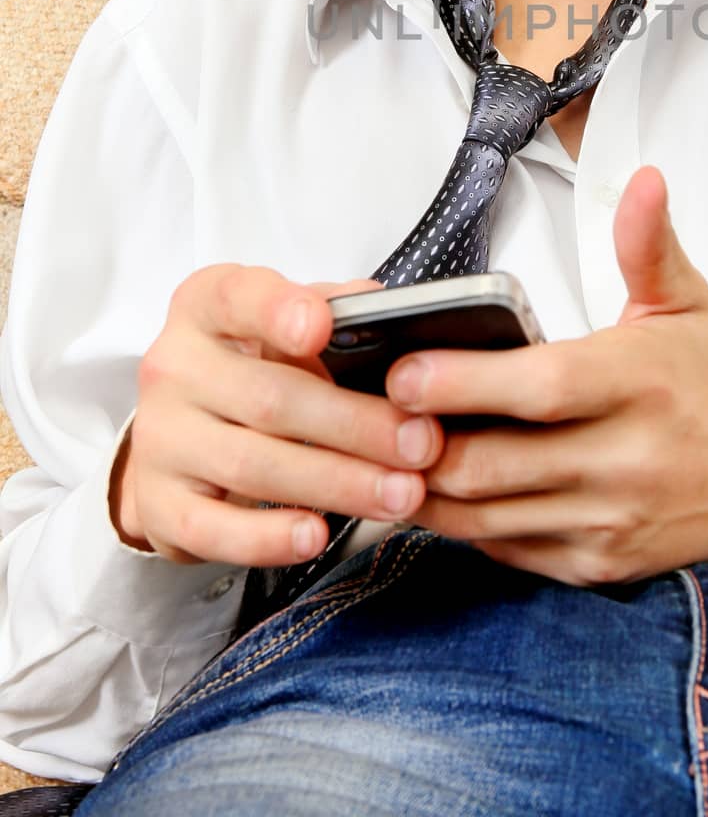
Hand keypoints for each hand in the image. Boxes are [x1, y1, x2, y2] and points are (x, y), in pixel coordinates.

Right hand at [114, 264, 445, 566]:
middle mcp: (174, 368)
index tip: (322, 328)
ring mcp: (160, 439)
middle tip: (420, 444)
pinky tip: (317, 534)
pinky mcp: (159, 505)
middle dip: (355, 424)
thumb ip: (334, 308)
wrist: (182, 431)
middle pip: (269, 397)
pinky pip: (212, 529)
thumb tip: (383, 307)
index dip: (278, 311)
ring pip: (252, 465)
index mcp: (205, 307)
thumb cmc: (255, 365)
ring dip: (337, 484)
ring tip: (400, 494)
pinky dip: (267, 538)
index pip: (236, 297)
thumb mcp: (286, 320)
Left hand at [384, 166, 707, 585]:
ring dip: (425, 488)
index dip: (465, 385)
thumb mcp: (684, 300)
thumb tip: (641, 179)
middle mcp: (623, 461)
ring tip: (384, 450)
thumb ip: (647, 242)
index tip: (404, 370)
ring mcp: (607, 522)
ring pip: (486, 518)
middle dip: (419, 444)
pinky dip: (461, 522)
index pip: (541, 390)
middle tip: (369, 412)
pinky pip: (504, 550)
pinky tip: (435, 486)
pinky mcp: (594, 565)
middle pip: (495, 465)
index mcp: (638, 384)